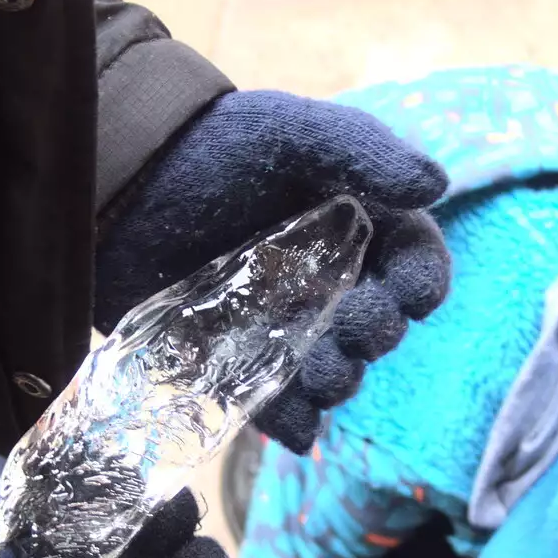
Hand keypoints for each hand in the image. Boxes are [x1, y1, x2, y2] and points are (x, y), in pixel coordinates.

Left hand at [96, 91, 451, 451]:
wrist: (121, 180)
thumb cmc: (213, 146)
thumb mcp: (291, 131)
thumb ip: (363, 150)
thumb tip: (435, 183)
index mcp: (358, 223)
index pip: (413, 260)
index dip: (421, 283)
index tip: (410, 295)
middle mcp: (330, 280)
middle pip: (379, 324)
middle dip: (378, 334)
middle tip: (356, 329)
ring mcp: (284, 324)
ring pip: (335, 371)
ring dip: (341, 381)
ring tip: (324, 376)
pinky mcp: (238, 359)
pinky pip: (278, 405)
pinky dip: (293, 422)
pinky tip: (295, 425)